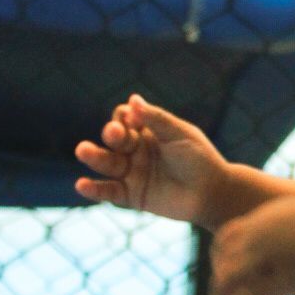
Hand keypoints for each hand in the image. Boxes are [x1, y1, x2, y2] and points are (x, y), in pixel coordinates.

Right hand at [74, 94, 227, 226]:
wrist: (213, 194)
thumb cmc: (200, 159)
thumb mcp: (180, 134)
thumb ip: (157, 119)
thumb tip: (133, 99)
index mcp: (147, 131)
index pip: (124, 118)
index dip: (124, 117)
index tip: (133, 119)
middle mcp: (135, 151)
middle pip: (113, 139)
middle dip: (111, 135)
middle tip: (114, 134)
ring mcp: (131, 173)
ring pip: (106, 163)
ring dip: (93, 156)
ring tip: (83, 150)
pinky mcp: (131, 196)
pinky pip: (108, 192)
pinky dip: (94, 189)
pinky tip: (82, 185)